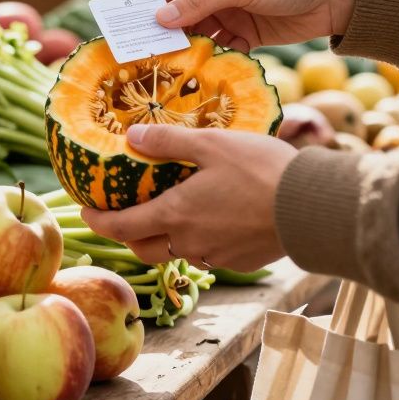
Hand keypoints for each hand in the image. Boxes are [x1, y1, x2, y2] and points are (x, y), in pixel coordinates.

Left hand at [81, 124, 296, 271]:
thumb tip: (132, 137)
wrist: (314, 209)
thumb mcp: (212, 144)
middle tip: (122, 215)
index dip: (97, 222)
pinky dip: (199, 239)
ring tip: (169, 211)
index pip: (121, 228)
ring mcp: (216, 256)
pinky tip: (212, 218)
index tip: (85, 213)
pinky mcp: (241, 262)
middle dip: (127, 234)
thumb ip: (168, 142)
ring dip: (165, 236)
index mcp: (175, 215)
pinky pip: (209, 253)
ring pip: (177, 251)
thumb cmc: (262, 171)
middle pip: (143, 248)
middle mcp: (189, 243)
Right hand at [150, 0, 359, 50]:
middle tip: (147, 56)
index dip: (149, 5)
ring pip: (198, 34)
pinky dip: (213, 59)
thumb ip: (200, 2)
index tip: (131, 29)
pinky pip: (221, 49)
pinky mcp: (246, 35)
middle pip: (179, 14)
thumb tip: (160, 19)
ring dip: (188, 50)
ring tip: (173, 69)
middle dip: (165, 33)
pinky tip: (205, 72)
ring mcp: (230, 13)